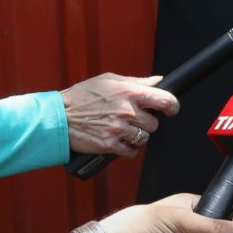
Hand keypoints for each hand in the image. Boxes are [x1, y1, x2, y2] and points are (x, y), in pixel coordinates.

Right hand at [61, 73, 177, 156]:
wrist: (59, 116)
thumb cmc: (83, 96)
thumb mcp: (108, 81)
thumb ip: (136, 82)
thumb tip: (158, 81)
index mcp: (128, 92)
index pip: (164, 99)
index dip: (172, 106)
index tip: (171, 109)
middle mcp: (126, 111)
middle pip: (154, 123)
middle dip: (146, 122)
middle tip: (132, 119)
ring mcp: (118, 129)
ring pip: (144, 139)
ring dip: (137, 136)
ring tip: (122, 129)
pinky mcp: (110, 145)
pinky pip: (132, 152)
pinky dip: (128, 149)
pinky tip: (118, 141)